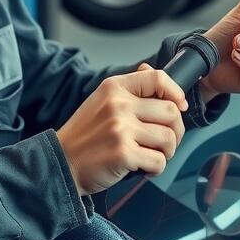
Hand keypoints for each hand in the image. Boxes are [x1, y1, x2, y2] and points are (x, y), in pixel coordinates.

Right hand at [56, 64, 187, 195]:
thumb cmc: (85, 136)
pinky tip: (142, 168)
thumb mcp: (102, 102)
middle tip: (164, 142)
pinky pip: (158, 161)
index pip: (157, 78)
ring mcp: (120, 129)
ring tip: (151, 156)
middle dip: (176, 131)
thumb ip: (129, 89)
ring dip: (166, 153)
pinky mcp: (123, 153)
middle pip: (171, 112)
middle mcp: (118, 104)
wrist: (60, 163)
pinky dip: (155, 169)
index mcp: (114, 87)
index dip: (176, 92)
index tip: (180, 106)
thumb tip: (150, 70)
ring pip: (168, 139)